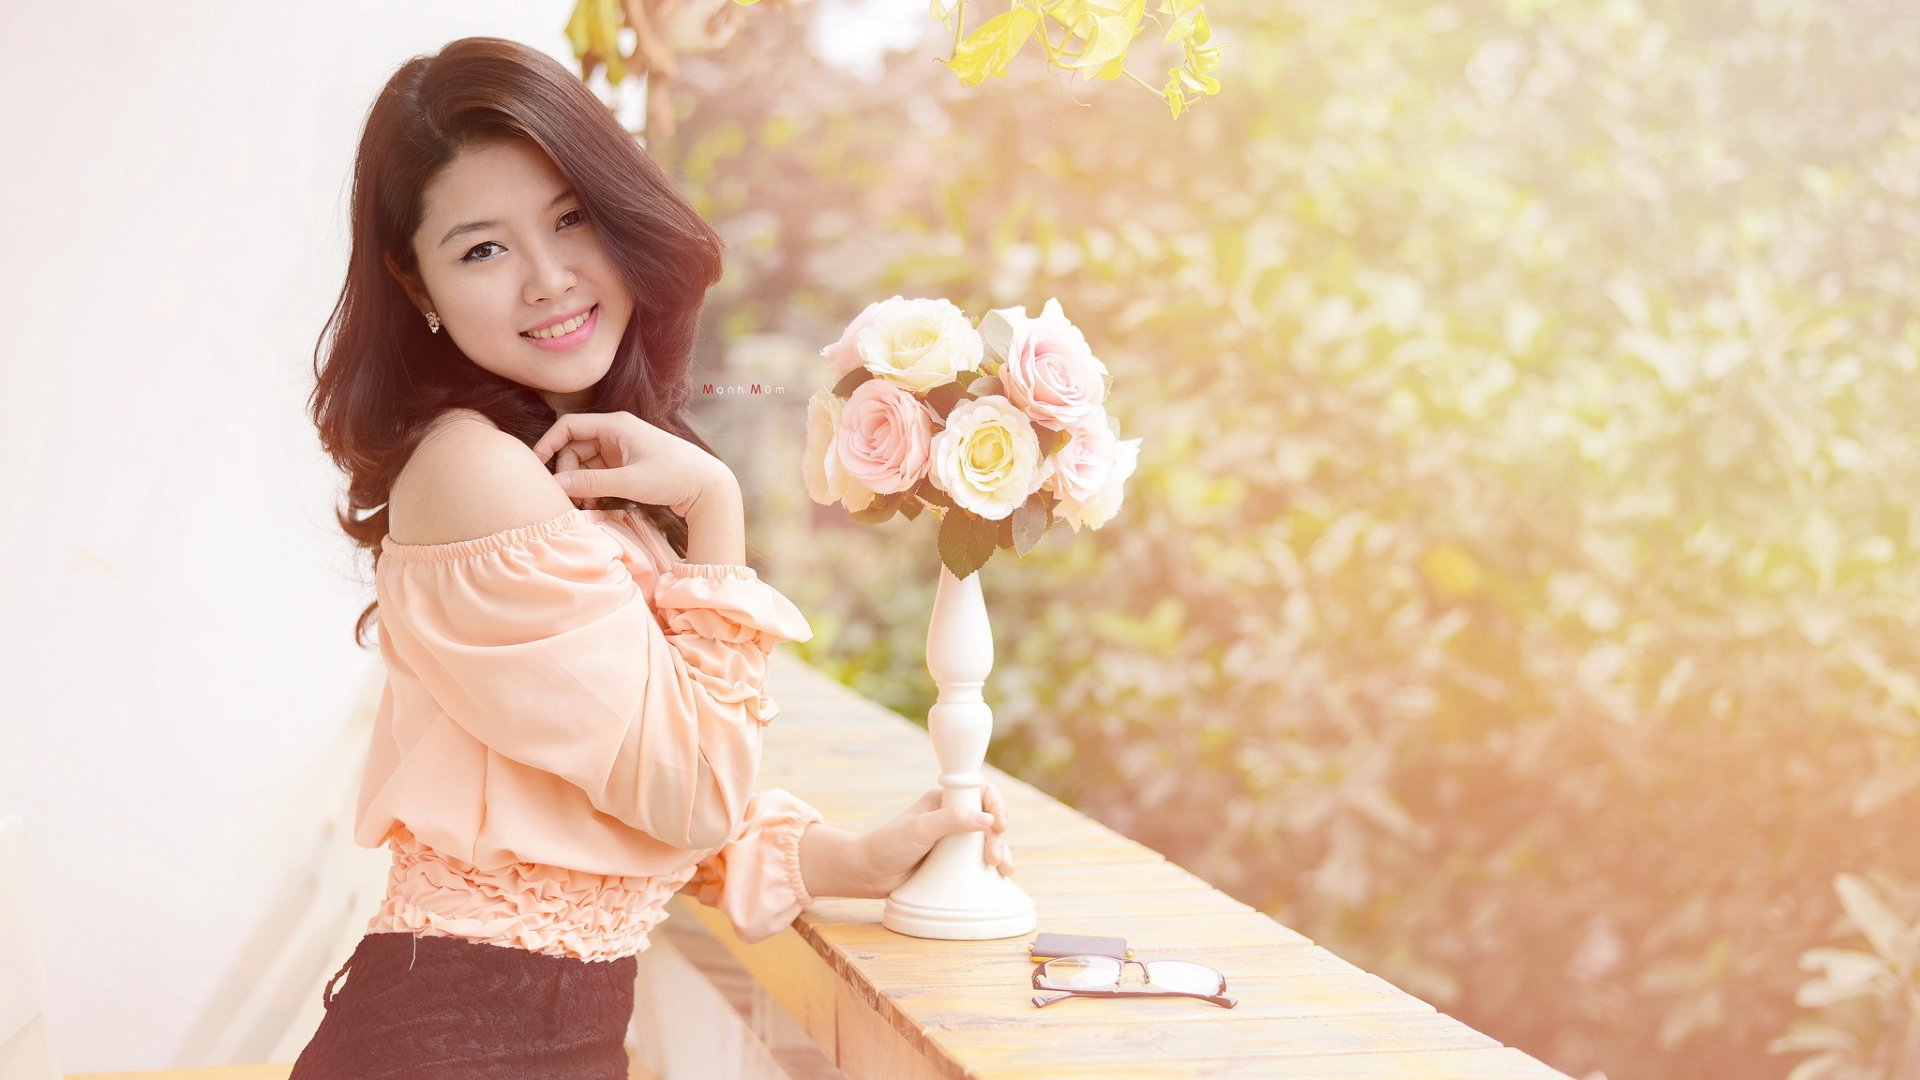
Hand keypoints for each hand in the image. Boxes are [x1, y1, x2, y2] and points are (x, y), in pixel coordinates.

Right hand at [530, 410, 733, 516]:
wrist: (708, 486)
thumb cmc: (674, 476)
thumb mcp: (629, 481)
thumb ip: (591, 482)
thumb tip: (556, 483)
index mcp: (615, 424)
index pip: (568, 426)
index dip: (548, 444)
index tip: (536, 466)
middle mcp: (616, 432)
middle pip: (573, 446)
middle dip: (566, 470)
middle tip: (569, 497)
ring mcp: (620, 448)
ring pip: (584, 462)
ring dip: (578, 482)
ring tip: (584, 505)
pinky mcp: (626, 464)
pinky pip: (597, 472)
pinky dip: (591, 486)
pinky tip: (594, 504)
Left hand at [859, 784, 1012, 897]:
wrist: (869, 874)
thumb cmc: (889, 845)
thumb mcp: (919, 829)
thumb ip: (951, 819)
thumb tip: (987, 819)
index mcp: (944, 800)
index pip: (981, 793)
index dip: (996, 806)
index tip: (999, 825)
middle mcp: (952, 817)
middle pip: (989, 818)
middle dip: (998, 836)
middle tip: (993, 858)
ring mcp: (955, 840)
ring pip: (989, 840)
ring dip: (1001, 851)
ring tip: (1003, 869)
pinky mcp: (954, 862)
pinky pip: (980, 860)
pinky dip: (993, 866)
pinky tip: (1001, 876)